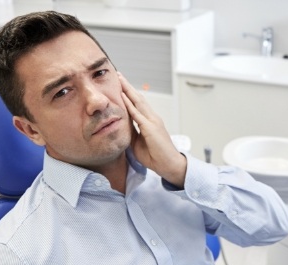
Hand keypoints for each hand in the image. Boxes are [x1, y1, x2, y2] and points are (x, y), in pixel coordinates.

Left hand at [119, 73, 186, 187]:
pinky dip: (130, 105)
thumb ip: (131, 132)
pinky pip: (138, 115)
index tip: (120, 84)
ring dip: (128, 90)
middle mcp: (152, 118)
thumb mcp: (138, 143)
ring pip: (138, 102)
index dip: (129, 94)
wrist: (169, 165)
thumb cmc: (155, 156)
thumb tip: (121, 127)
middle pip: (138, 98)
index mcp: (149, 121)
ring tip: (120, 80)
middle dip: (128, 86)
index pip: (137, 104)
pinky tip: (123, 97)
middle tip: (119, 75)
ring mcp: (153, 122)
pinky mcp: (151, 128)